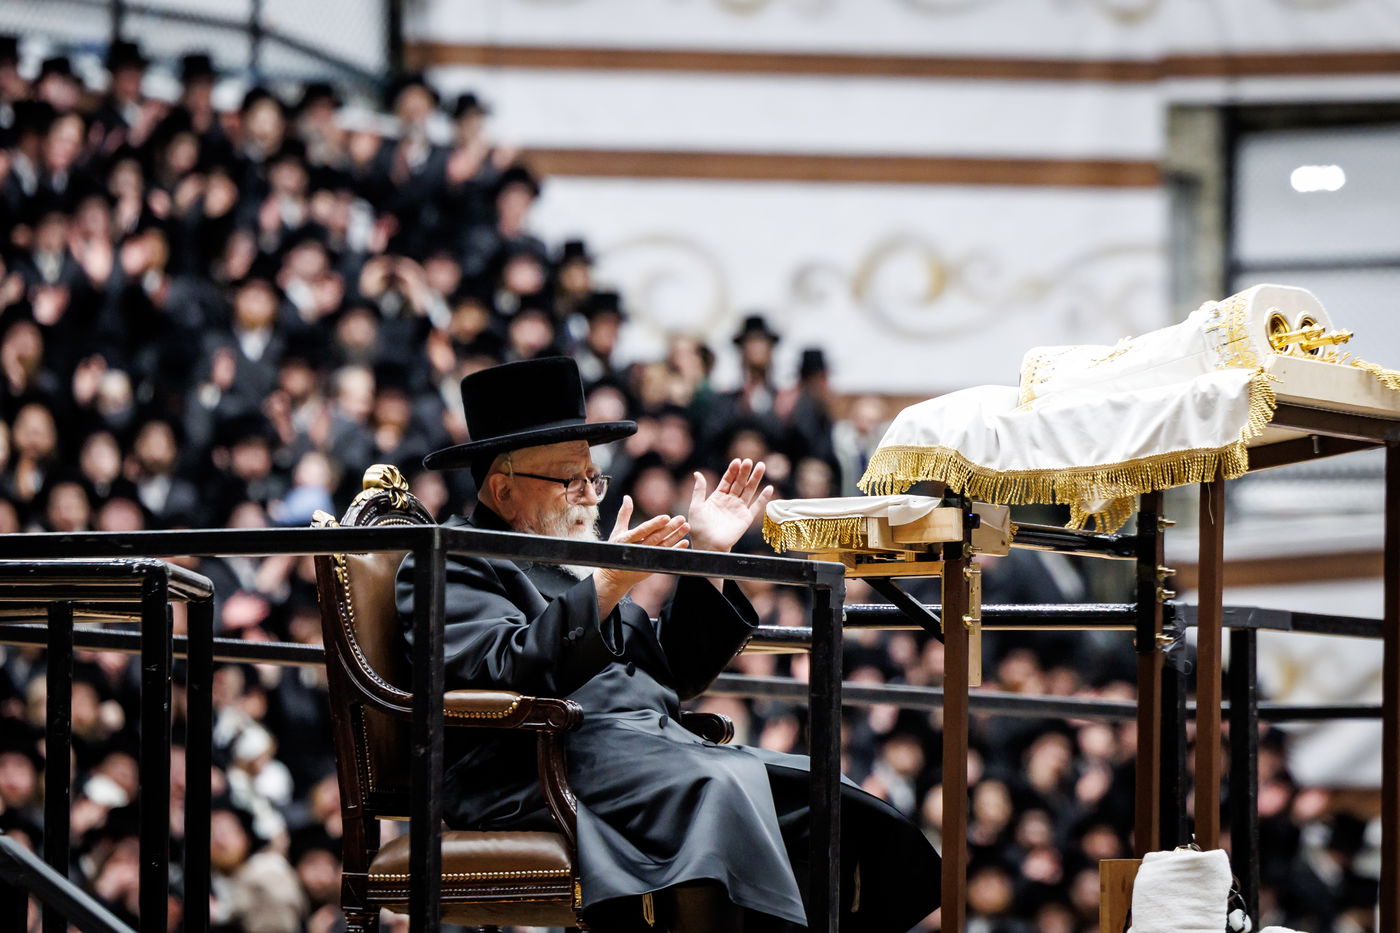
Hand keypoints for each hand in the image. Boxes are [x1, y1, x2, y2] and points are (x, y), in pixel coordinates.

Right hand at [594, 495, 688, 615]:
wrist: (616, 576)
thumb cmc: (616, 549)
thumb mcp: (618, 531)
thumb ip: (624, 514)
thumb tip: (627, 497)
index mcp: (628, 539)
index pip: (643, 530)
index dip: (654, 524)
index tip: (666, 517)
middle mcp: (637, 549)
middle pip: (656, 538)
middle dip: (669, 528)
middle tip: (681, 518)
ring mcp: (645, 558)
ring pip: (663, 546)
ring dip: (676, 537)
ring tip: (686, 527)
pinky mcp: (652, 565)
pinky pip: (666, 556)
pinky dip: (675, 550)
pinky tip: (684, 543)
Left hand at [685, 459, 773, 552]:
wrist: (707, 545)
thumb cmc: (699, 528)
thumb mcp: (696, 505)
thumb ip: (699, 490)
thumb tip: (697, 473)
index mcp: (718, 497)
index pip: (727, 480)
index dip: (732, 471)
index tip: (737, 461)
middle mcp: (730, 501)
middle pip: (739, 483)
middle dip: (744, 472)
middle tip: (749, 461)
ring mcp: (738, 509)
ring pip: (749, 491)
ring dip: (755, 479)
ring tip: (761, 466)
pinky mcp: (746, 518)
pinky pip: (756, 507)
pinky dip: (763, 498)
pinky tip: (769, 488)